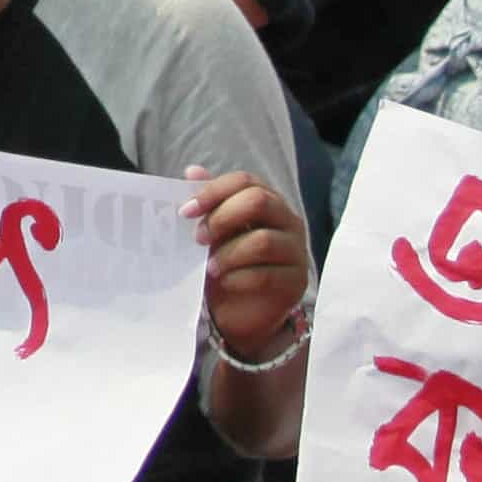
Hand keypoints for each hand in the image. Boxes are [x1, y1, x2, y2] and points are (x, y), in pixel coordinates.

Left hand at [190, 164, 306, 363]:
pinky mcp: (296, 282)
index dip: (213, 191)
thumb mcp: (212, 232)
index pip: (245, 180)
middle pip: (259, 201)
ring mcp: (296, 251)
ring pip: (263, 241)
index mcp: (267, 201)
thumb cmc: (226, 263)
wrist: (239, 311)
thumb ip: (207, 204)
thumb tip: (193, 170)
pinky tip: (224, 282)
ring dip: (228, 253)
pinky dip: (239, 278)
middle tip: (198, 238)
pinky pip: (268, 275)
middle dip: (222, 218)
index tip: (185, 211)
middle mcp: (287, 221)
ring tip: (209, 267)